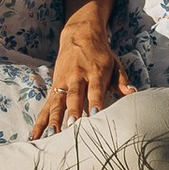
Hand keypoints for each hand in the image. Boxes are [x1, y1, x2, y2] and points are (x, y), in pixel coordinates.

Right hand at [31, 12, 127, 135]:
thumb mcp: (114, 63)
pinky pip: (46, 106)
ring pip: (57, 102)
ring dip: (54, 118)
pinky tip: (35, 135)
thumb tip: (133, 93)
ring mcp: (63, 82)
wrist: (80, 34)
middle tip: (71, 127)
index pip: (95, 89)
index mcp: (95, 72)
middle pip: (74, 96)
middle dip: (72, 111)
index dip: (95, 102)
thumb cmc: (100, 54)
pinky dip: (40, 121)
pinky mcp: (54, 87)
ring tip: (52, 134)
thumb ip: (122, 80)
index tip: (95, 117)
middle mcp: (77, 77)